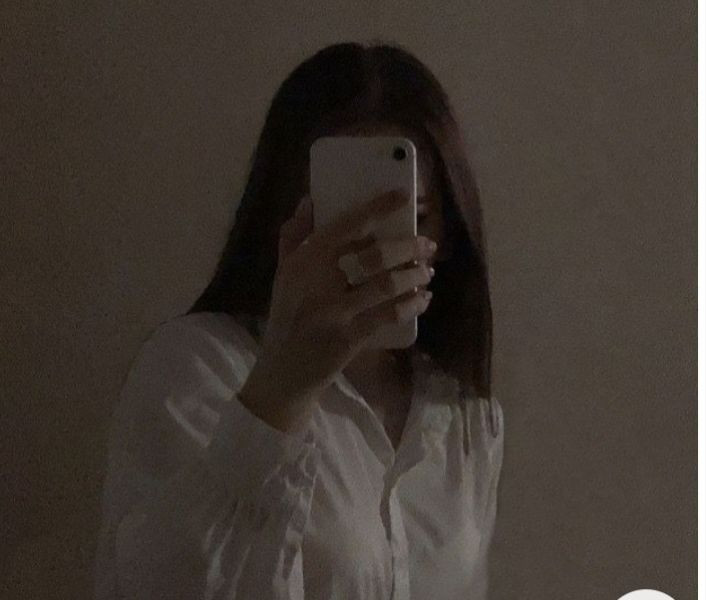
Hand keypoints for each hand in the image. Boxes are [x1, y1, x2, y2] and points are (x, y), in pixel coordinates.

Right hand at [248, 189, 437, 407]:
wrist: (283, 372)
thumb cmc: (286, 318)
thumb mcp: (282, 275)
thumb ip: (294, 236)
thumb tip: (309, 200)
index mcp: (302, 261)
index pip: (344, 226)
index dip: (377, 208)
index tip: (403, 196)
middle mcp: (317, 283)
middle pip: (374, 255)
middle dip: (408, 246)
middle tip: (428, 244)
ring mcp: (335, 312)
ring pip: (386, 285)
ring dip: (414, 275)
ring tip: (427, 271)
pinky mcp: (349, 338)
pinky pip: (389, 315)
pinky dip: (411, 304)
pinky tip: (422, 299)